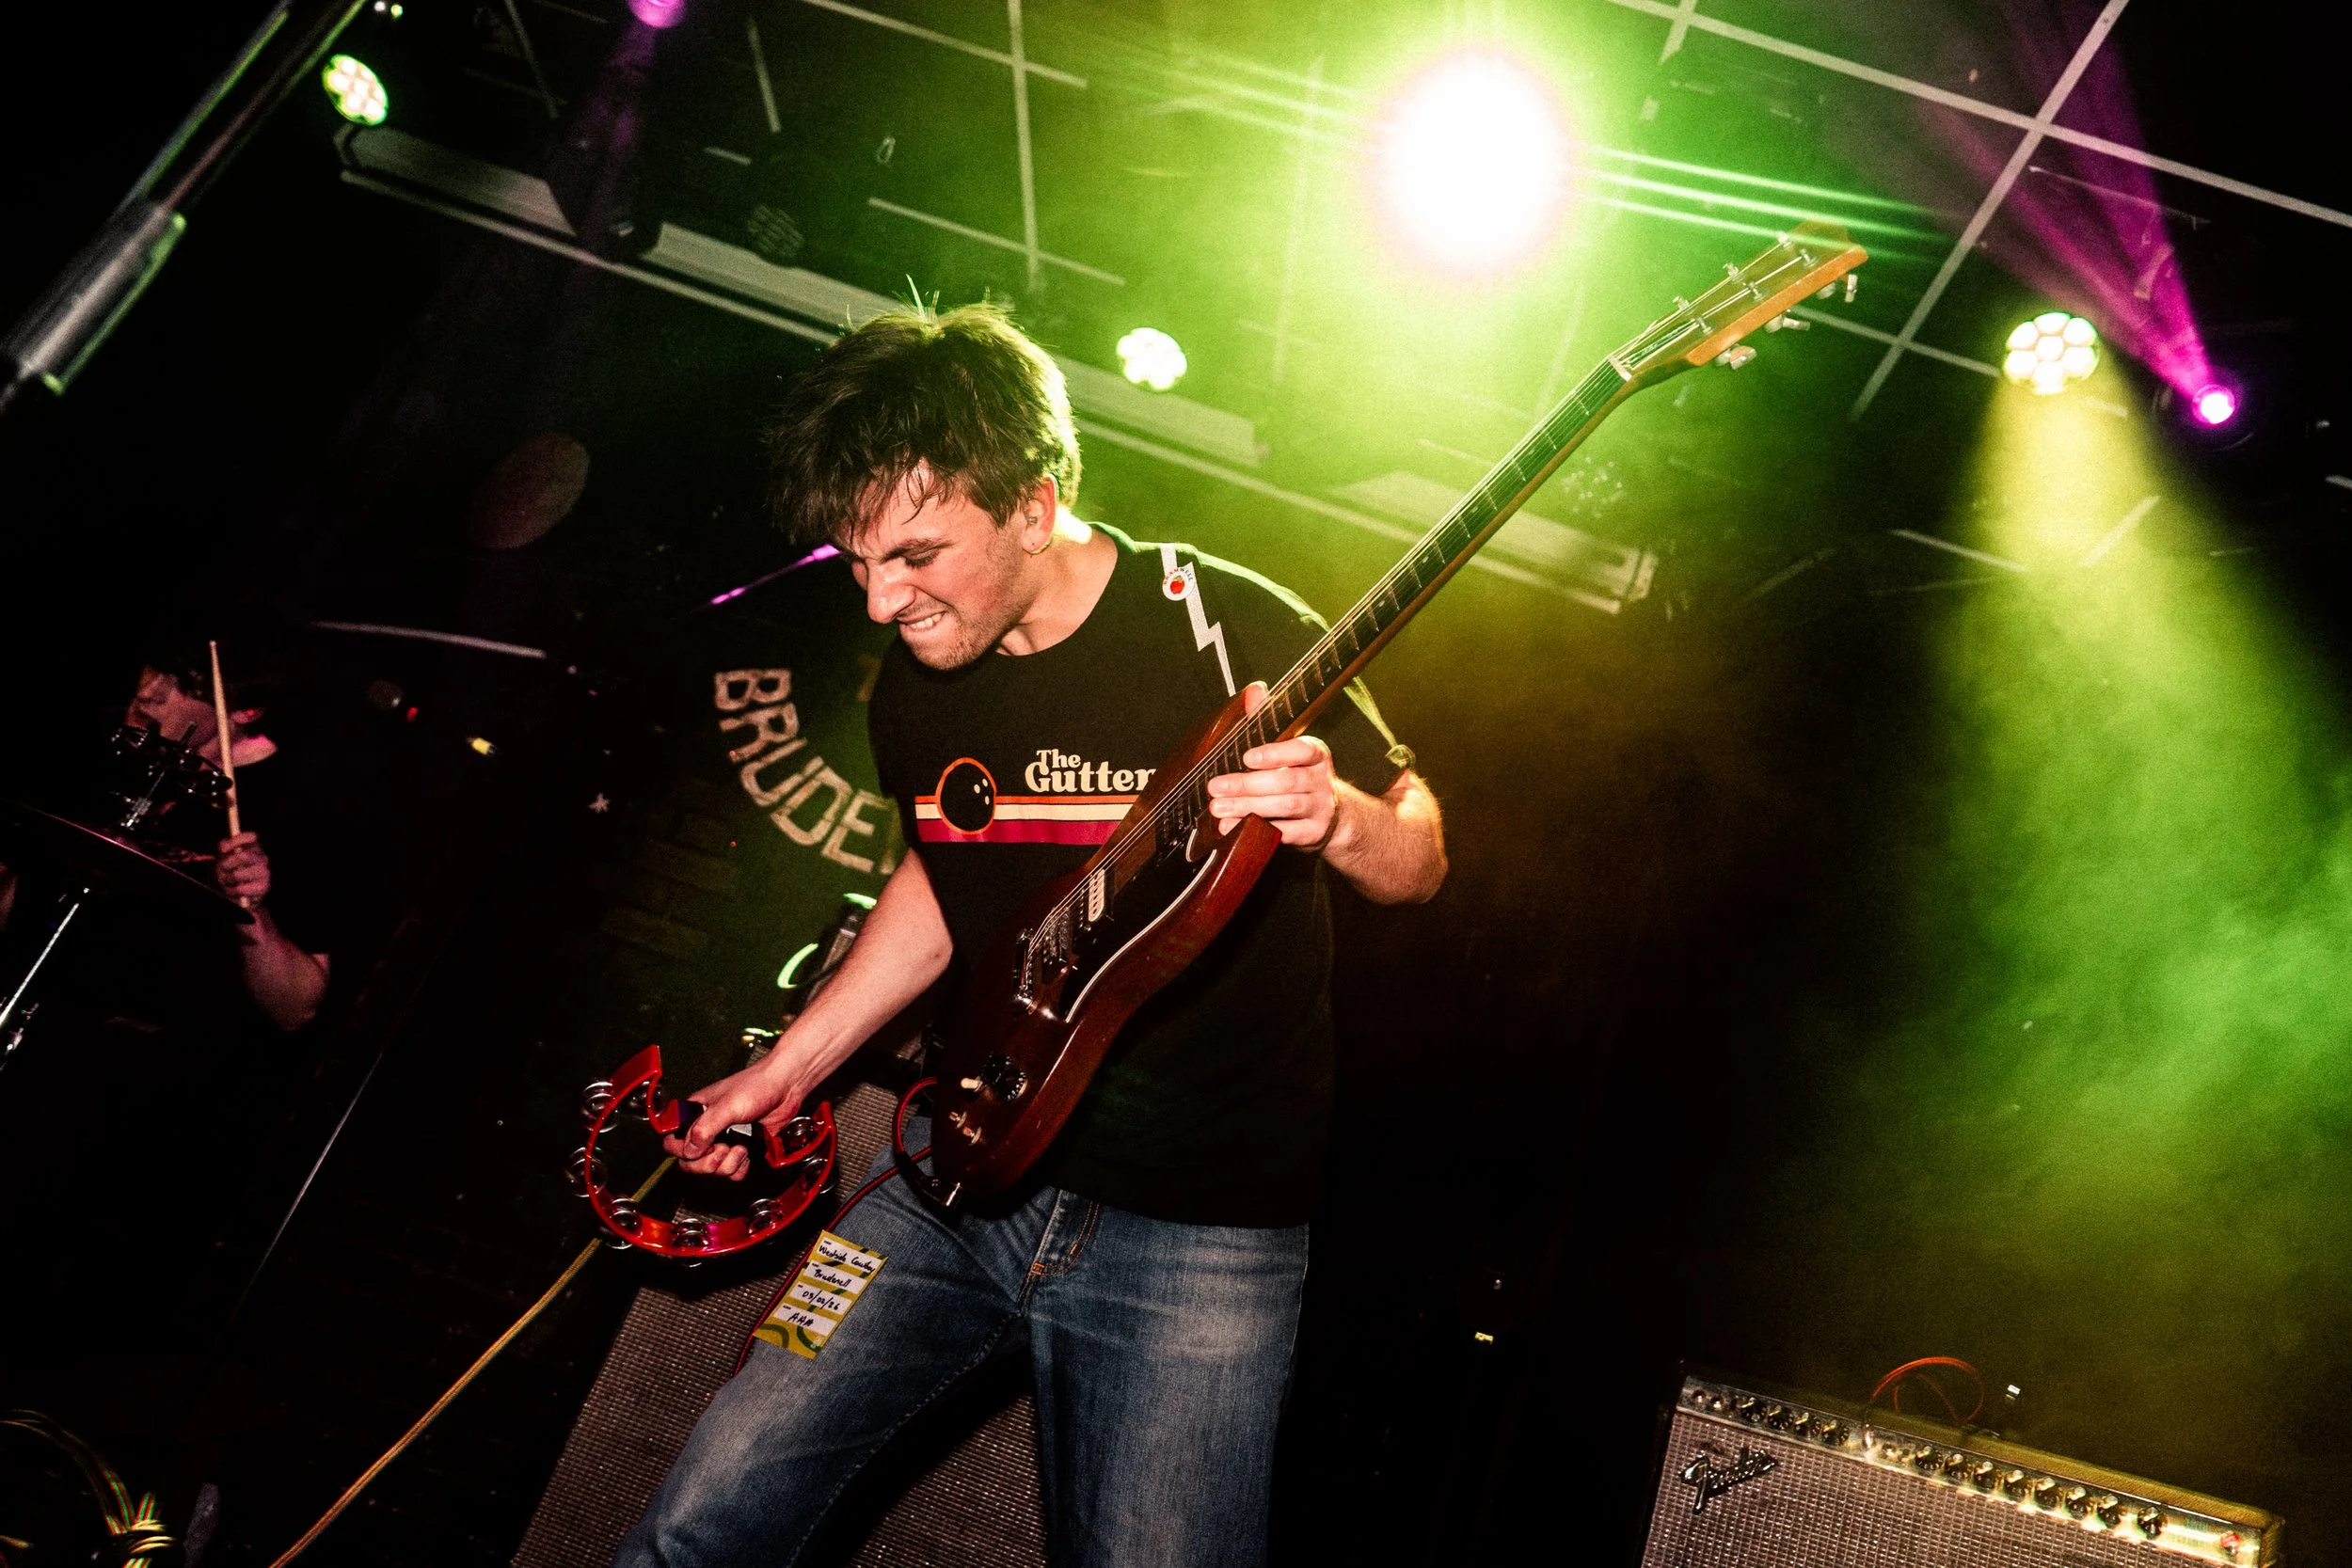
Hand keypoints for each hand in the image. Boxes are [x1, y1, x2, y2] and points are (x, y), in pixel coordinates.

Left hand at [216, 832, 271, 903]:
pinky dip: (232, 890)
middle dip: (227, 863)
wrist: (238, 889)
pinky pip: (241, 889)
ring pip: (237, 874)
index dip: (235, 841)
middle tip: (222, 868)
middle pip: (243, 856)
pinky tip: (232, 889)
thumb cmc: (230, 868)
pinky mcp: (264, 887)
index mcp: (254, 847)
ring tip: (227, 881)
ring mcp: (265, 872)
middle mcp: (262, 858)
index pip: (251, 837)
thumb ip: (224, 846)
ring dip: (227, 879)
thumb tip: (223, 847)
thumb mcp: (225, 855)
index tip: (222, 849)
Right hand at [661, 1060, 808, 1180]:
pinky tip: (747, 1153)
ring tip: (740, 1148)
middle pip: (691, 1162)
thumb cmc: (757, 1085)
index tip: (698, 1149)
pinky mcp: (741, 1148)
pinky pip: (732, 1171)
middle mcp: (707, 1129)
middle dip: (707, 1163)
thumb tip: (690, 1150)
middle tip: (723, 1150)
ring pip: (712, 1169)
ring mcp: (724, 1140)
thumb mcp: (727, 1106)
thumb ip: (705, 1129)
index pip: (673, 1142)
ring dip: (727, 1165)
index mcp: (696, 1114)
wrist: (786, 1087)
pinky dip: (739, 1168)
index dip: (682, 1151)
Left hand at [1206, 682, 1337, 849]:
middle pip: (1286, 781)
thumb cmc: (1302, 775)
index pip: (1301, 750)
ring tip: (1218, 808)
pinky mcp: (1314, 833)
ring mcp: (1321, 808)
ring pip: (1285, 807)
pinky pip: (1287, 834)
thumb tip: (1254, 690)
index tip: (1246, 757)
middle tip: (1215, 787)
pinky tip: (1234, 829)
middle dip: (1247, 785)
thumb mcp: (1289, 747)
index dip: (1275, 753)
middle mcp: (1321, 780)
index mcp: (1316, 754)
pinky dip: (1259, 831)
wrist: (1333, 815)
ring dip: (1248, 808)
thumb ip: (1268, 720)